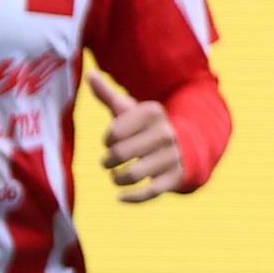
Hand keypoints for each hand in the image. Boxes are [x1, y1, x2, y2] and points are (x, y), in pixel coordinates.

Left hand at [86, 67, 186, 202]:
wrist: (184, 145)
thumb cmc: (146, 127)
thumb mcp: (131, 110)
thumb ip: (108, 95)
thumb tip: (89, 75)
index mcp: (153, 112)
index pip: (115, 132)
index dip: (108, 139)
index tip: (110, 141)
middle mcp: (165, 133)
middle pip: (120, 153)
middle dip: (108, 161)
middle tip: (108, 162)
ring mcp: (172, 156)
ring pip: (133, 174)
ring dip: (118, 179)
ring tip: (116, 177)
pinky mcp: (175, 178)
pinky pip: (149, 192)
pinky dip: (132, 197)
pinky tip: (121, 197)